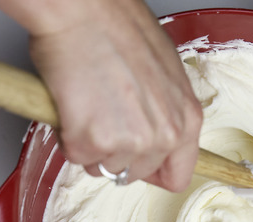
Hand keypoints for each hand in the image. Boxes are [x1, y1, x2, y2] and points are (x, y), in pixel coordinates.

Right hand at [0, 0, 201, 191]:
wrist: (82, 11)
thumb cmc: (117, 27)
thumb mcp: (162, 72)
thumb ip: (163, 110)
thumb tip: (150, 133)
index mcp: (186, 119)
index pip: (178, 174)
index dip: (154, 174)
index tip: (140, 167)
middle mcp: (163, 136)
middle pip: (134, 173)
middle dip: (113, 153)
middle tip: (101, 119)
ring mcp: (128, 142)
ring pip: (101, 166)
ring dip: (88, 143)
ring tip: (86, 104)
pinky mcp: (91, 142)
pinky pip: (74, 155)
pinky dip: (66, 135)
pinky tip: (72, 104)